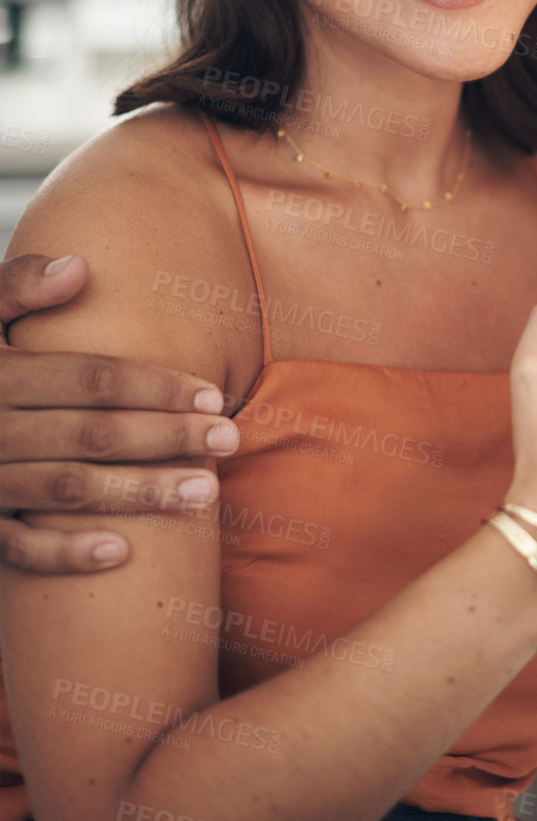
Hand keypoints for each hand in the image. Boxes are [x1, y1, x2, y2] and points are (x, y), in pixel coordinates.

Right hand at [0, 253, 236, 573]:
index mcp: (0, 372)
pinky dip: (65, 554)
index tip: (213, 395)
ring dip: (141, 493)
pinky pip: (18, 547)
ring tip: (205, 493)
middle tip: (230, 440)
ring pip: (69, 491)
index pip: (93, 380)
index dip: (156, 387)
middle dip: (168, 437)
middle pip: (94, 434)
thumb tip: (80, 267)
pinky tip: (122, 553)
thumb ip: (17, 286)